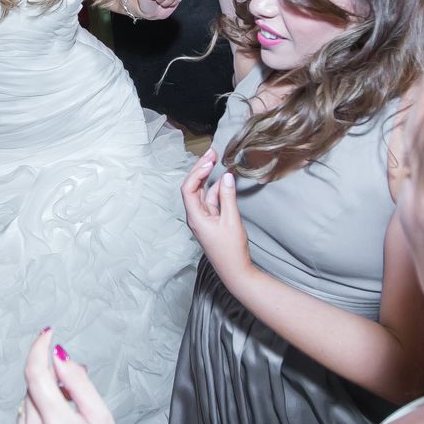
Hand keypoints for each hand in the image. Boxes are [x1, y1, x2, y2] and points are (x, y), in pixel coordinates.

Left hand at [5, 327, 139, 423]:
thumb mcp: (103, 420)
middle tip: (78, 395)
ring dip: (44, 406)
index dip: (40, 349)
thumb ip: (79, 384)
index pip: (36, 374)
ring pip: (26, 408)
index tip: (48, 333)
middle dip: (52, 384)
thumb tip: (59, 356)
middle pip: (33, 390)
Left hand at [179, 150, 253, 272]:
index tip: (210, 160)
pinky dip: (218, 189)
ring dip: (210, 178)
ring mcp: (203, 219)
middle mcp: (196, 216)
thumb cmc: (231, 250)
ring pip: (203, 193)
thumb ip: (228, 197)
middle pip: (193, 187)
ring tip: (218, 161)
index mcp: (195, 217)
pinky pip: (212, 201)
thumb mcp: (231, 220)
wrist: (235, 271)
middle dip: (201, 169)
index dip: (197, 171)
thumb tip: (226, 177)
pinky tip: (226, 181)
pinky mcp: (211, 221)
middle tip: (212, 153)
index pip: (189, 188)